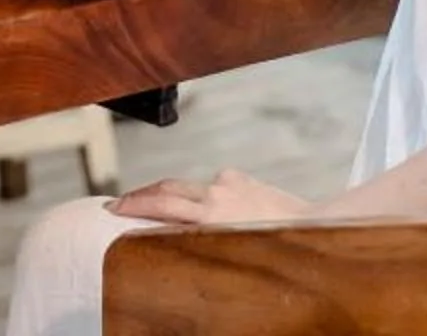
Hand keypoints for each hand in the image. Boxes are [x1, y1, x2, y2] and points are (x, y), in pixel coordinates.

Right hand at [108, 167, 311, 226]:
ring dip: (170, 197)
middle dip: (139, 196)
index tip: (112, 209)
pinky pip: (212, 186)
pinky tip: (210, 210)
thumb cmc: (279, 244)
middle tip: (118, 204)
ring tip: (155, 210)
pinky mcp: (238, 177)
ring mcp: (227, 182)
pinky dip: (203, 196)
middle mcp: (217, 193)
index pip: (162, 204)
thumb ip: (202, 240)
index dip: (133, 206)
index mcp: (213, 214)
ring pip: (188, 187)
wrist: (314, 221)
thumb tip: (176, 241)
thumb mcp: (232, 249)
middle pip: (166, 188)